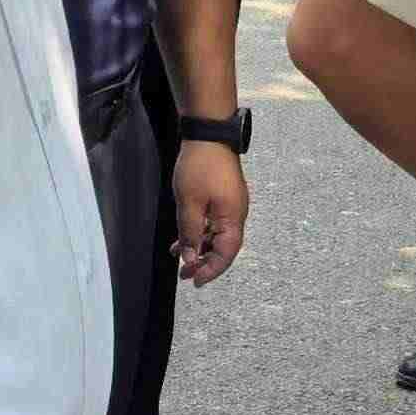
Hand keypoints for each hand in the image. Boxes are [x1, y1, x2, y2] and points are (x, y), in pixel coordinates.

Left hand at [173, 140, 248, 283]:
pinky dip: (199, 232)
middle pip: (223, 247)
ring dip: (199, 247)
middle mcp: (236, 214)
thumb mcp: (189, 203)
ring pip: (216, 235)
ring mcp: (230, 205)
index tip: (195, 281)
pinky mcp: (223, 197)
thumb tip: (190, 257)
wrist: (208, 133)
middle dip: (204, 262)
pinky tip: (182, 237)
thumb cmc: (200, 166)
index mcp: (232, 218)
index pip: (226, 254)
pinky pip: (213, 222)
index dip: (211, 270)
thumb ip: (190, 233)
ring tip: (179, 258)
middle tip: (184, 275)